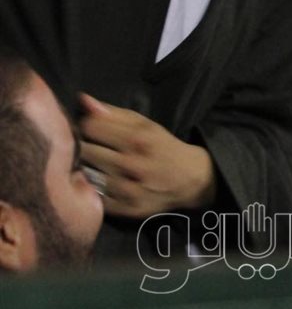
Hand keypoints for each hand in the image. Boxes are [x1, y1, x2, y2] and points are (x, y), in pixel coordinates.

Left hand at [79, 95, 214, 216]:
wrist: (192, 180)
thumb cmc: (164, 148)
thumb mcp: (146, 125)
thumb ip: (114, 113)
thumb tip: (82, 99)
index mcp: (138, 139)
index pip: (90, 127)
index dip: (87, 125)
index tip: (91, 130)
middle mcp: (132, 164)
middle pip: (84, 150)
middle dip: (83, 146)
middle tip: (90, 148)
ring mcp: (128, 189)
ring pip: (85, 174)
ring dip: (85, 168)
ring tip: (95, 165)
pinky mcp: (125, 209)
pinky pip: (93, 196)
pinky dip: (92, 189)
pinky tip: (101, 182)